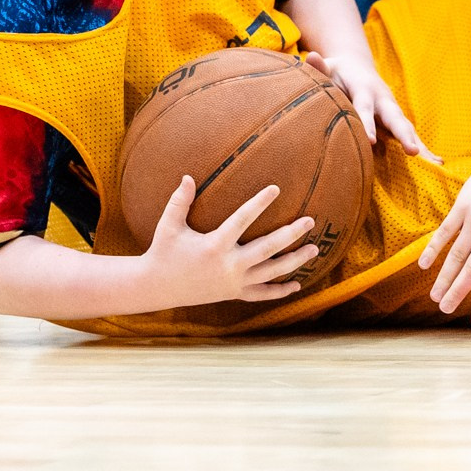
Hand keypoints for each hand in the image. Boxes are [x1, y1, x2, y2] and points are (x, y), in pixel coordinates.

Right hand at [140, 178, 318, 307]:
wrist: (157, 287)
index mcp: (215, 246)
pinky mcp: (234, 294)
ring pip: (271, 272)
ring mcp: (234, 283)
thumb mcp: (168, 226)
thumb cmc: (163, 252)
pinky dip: (280, 291)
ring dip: (294, 261)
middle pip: (267, 248)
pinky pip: (261, 294)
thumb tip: (188, 176)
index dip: (259, 202)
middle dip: (290, 234)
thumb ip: (179, 201)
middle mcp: (229, 266)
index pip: (242, 220)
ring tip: (314, 249)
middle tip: (310, 220)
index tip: (276, 188)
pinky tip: (297, 285)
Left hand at [303, 51, 437, 161]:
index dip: (367, 123)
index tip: (369, 141)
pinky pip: (410, 134)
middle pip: (394, 118)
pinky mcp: (396, 119)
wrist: (356, 67)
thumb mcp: (328, 68)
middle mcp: (382, 99)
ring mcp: (391, 110)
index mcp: (364, 88)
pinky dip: (424, 147)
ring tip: (428, 161)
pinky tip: (436, 163)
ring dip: (416, 142)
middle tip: (413, 151)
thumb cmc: (337, 72)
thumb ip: (320, 68)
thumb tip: (311, 57)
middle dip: (403, 134)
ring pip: (405, 127)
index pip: (365, 107)